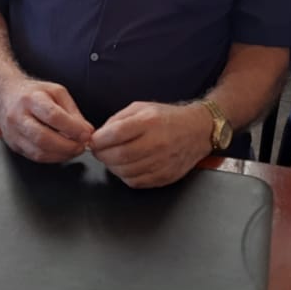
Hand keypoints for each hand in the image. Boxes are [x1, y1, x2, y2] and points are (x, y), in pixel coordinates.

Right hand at [0, 78, 94, 162]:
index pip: (53, 116)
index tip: (86, 134)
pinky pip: (34, 157)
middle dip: (67, 146)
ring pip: (38, 152)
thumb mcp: (57, 92)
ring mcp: (13, 133)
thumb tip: (87, 131)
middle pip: (43, 138)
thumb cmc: (34, 93)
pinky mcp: (13, 145)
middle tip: (81, 146)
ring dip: (61, 155)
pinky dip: (52, 158)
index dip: (72, 128)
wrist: (6, 95)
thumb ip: (73, 112)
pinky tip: (62, 153)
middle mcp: (18, 116)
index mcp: (31, 99)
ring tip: (74, 150)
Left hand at [90, 101, 212, 187]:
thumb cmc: (167, 118)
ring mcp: (162, 162)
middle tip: (99, 151)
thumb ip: (118, 120)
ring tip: (112, 158)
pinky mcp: (164, 176)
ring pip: (125, 171)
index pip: (116, 134)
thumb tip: (98, 136)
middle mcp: (157, 142)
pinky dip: (125, 176)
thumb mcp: (142, 108)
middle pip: (119, 155)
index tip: (93, 141)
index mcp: (149, 122)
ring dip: (112, 166)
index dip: (99, 140)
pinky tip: (125, 166)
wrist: (197, 131)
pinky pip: (136, 182)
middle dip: (102, 155)